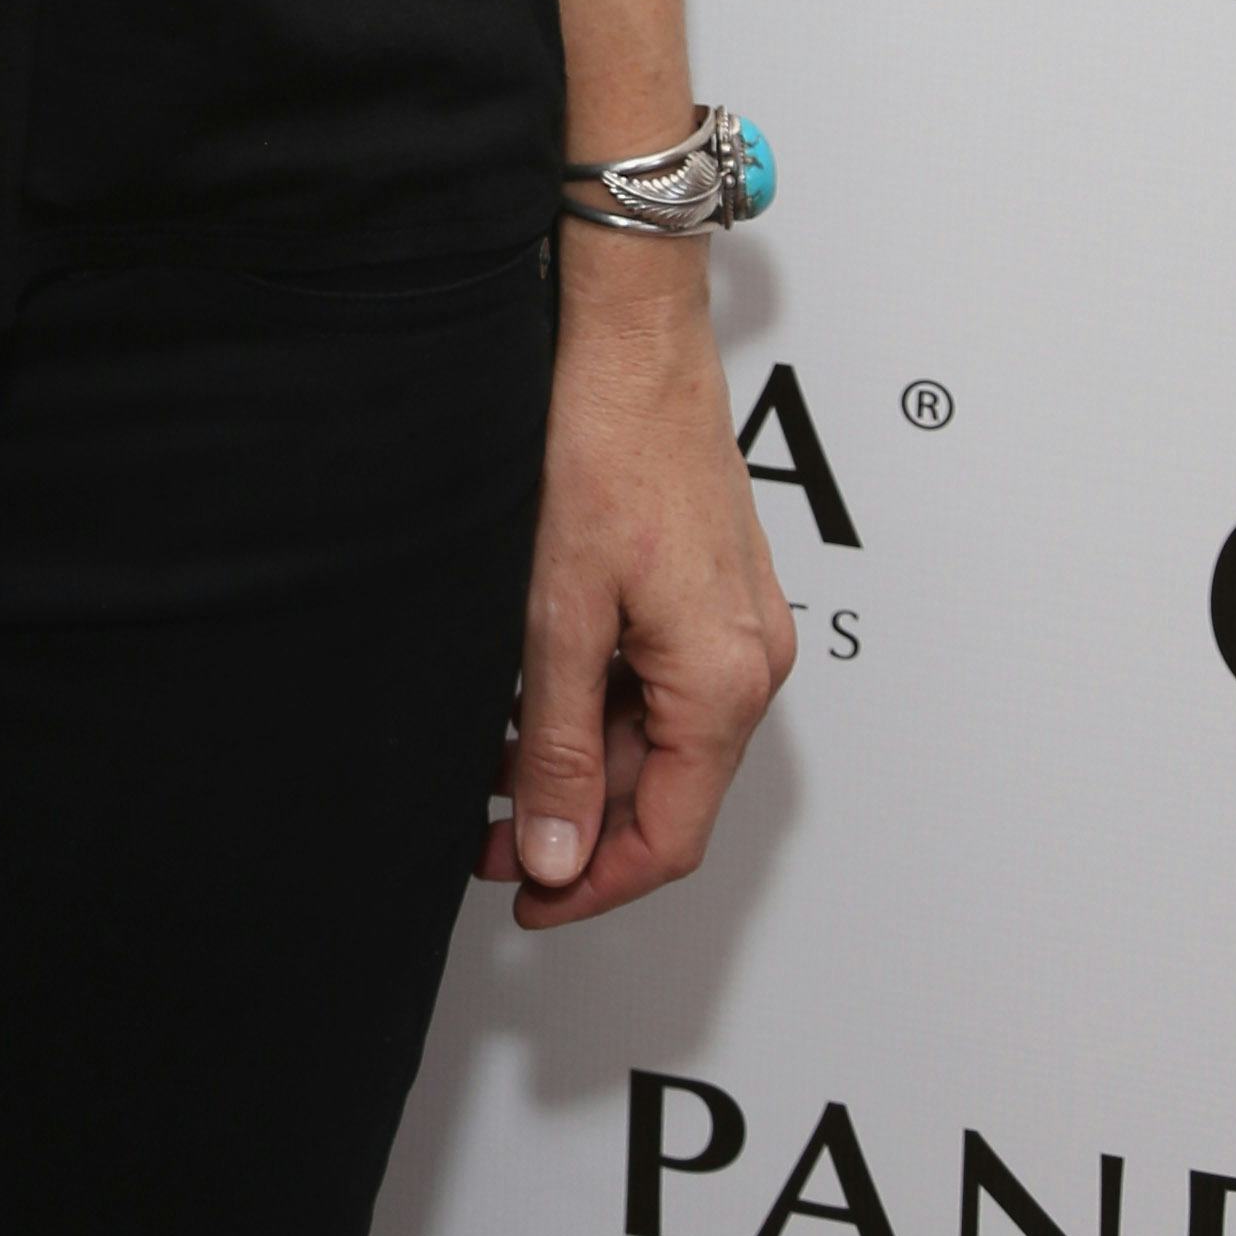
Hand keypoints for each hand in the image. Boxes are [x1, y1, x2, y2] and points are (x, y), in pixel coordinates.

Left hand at [475, 234, 794, 928]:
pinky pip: (664, 682)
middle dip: (576, 825)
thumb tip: (557, 854)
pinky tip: (534, 693)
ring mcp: (738, 624)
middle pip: (667, 791)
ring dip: (581, 762)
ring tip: (492, 762)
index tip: (528, 898)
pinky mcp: (714, 591)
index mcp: (726, 682)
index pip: (669, 837)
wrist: (633, 336)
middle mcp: (751, 661)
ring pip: (660, 736)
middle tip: (485, 833)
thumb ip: (557, 743)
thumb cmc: (605, 446)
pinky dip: (601, 704)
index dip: (594, 885)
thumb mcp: (559, 613)